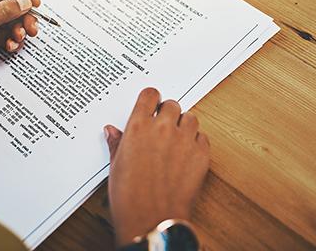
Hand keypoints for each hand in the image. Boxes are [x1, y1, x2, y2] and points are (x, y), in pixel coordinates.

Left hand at [0, 0, 40, 94]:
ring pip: (11, 23)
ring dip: (19, 31)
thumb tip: (25, 2)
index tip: (35, 4)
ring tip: (17, 40)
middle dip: (23, 17)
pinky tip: (9, 48)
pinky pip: (6, 36)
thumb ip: (4, 12)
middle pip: (12, 6)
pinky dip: (12, 42)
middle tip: (32, 29)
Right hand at [104, 88, 209, 245]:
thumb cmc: (130, 197)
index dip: (151, 98)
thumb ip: (117, 143)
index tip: (152, 103)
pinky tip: (187, 154)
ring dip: (184, 125)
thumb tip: (112, 131)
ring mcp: (184, 140)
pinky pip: (203, 137)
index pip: (150, 96)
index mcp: (139, 127)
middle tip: (164, 126)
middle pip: (172, 105)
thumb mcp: (116, 166)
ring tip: (177, 139)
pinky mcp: (201, 154)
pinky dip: (197, 142)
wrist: (152, 219)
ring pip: (191, 118)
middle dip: (168, 113)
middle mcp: (163, 128)